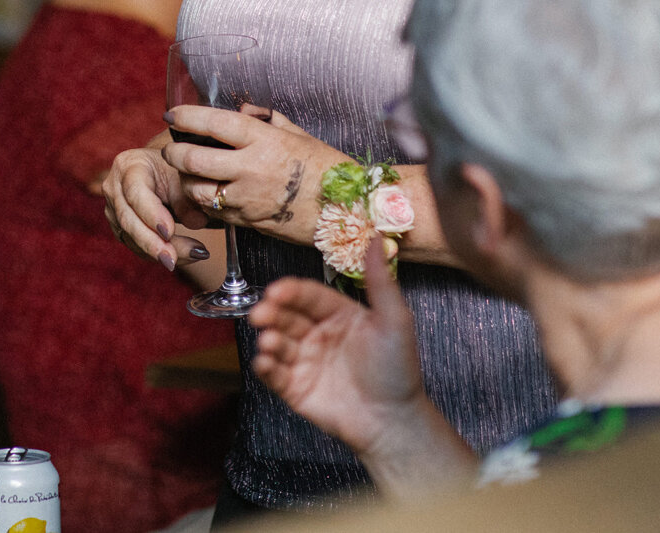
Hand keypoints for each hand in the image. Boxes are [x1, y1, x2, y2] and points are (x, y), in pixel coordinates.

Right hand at [101, 144, 211, 271]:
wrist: (161, 172)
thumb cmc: (173, 169)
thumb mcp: (183, 177)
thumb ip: (188, 199)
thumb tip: (197, 222)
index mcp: (128, 165)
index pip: (135, 192)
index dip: (150, 214)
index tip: (169, 232)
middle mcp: (114, 188)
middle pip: (128, 220)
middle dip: (151, 243)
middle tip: (173, 259)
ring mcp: (113, 210)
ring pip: (130, 238)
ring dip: (158, 252)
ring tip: (190, 255)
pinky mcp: (119, 227)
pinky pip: (135, 246)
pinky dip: (156, 254)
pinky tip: (181, 256)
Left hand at [161, 104, 339, 238]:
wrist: (347, 212)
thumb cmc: (326, 169)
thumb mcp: (299, 135)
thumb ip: (268, 119)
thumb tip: (243, 109)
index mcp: (264, 140)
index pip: (214, 123)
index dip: (187, 117)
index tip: (172, 115)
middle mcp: (250, 168)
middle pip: (193, 159)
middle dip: (174, 152)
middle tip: (171, 147)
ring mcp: (246, 198)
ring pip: (196, 190)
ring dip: (184, 180)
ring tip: (186, 173)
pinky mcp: (247, 222)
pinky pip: (213, 212)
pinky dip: (204, 202)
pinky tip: (207, 194)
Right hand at [247, 237, 427, 455]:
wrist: (394, 422)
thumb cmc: (397, 370)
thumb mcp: (394, 320)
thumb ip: (380, 280)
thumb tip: (377, 237)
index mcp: (338, 314)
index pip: (307, 295)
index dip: (290, 291)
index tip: (277, 291)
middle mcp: (317, 334)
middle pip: (286, 316)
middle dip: (271, 313)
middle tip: (262, 314)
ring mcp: (305, 362)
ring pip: (277, 343)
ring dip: (269, 339)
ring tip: (270, 342)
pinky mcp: (295, 389)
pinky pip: (274, 374)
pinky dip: (266, 367)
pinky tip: (265, 362)